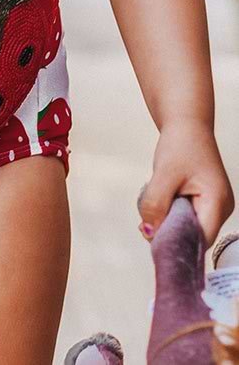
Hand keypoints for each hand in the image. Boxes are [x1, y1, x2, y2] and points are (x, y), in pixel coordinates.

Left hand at [137, 119, 234, 247]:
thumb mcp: (163, 173)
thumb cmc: (180, 143)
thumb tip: (149, 233)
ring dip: (167, 220)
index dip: (177, 244)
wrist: (187, 123)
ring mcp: (214, 206)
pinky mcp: (205, 202)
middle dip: (168, 231)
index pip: (199, 239)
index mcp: (217, 203)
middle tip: (145, 220)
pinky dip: (171, 212)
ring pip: (187, 227)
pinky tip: (161, 198)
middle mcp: (221, 209)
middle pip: (193, 236)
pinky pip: (186, 217)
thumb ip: (155, 204)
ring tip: (154, 199)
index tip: (151, 240)